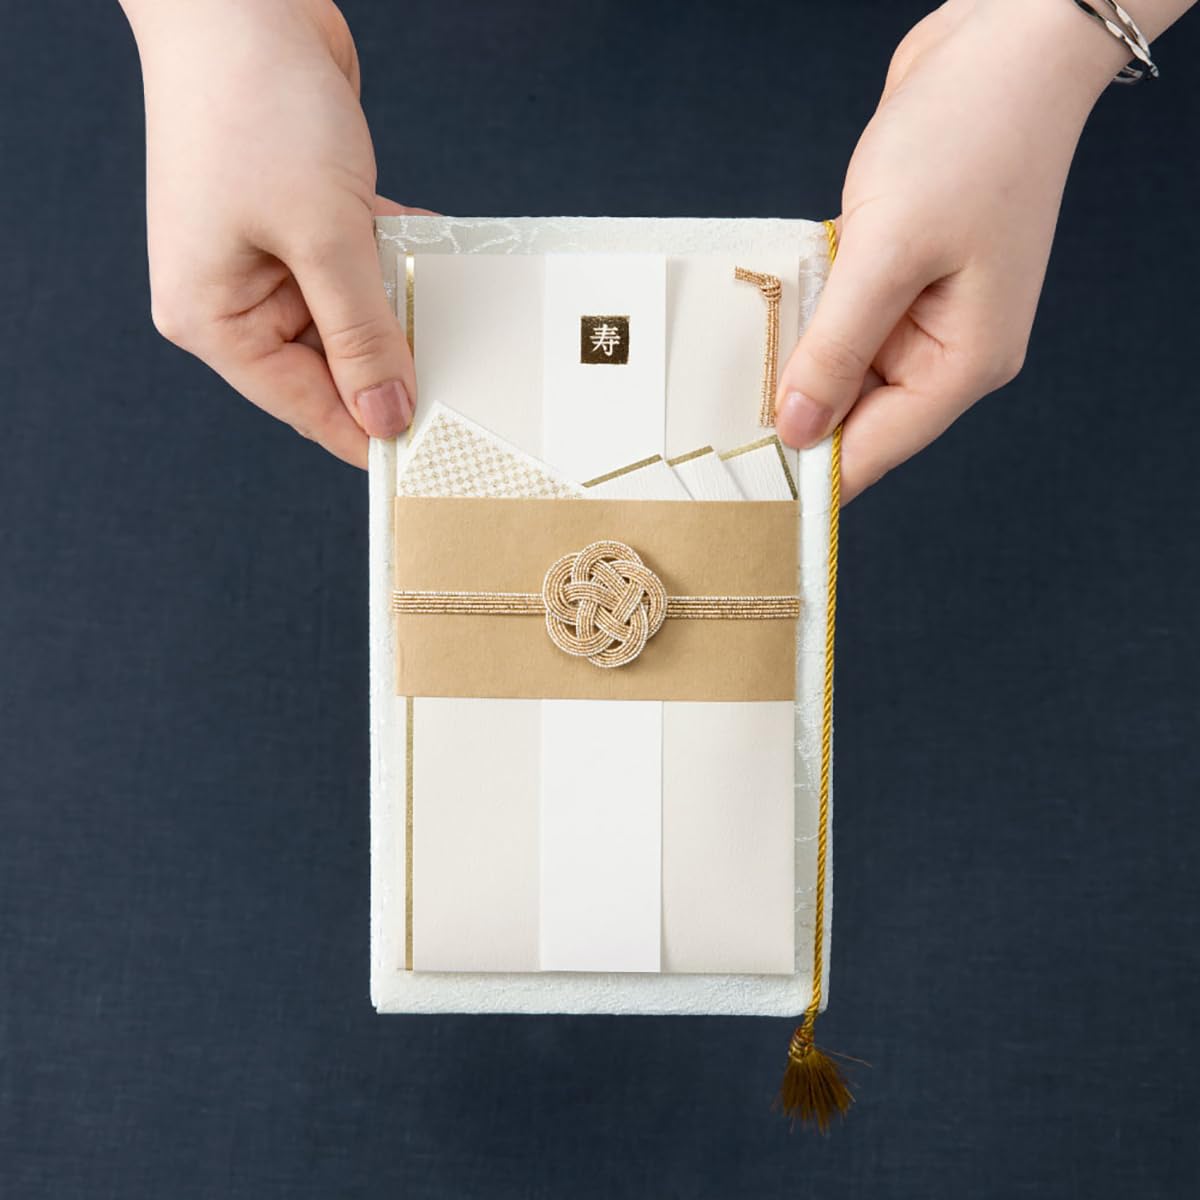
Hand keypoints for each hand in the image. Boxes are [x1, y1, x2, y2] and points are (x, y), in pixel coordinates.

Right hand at [121, 0, 425, 466]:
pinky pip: (358, 266)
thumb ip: (362, 333)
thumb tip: (387, 413)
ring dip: (398, 307)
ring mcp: (268, 257)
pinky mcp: (300, 221)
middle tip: (461, 384)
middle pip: (332, 365)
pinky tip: (427, 252)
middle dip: (392, 365)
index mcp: (213, 318)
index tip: (428, 456)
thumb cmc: (255, 106)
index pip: (304, 406)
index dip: (368, 432)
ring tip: (448, 314)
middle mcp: (235, 296)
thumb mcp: (322, 237)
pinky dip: (393, 260)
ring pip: (352, 316)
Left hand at [774, 0, 1132, 501]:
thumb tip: (800, 431)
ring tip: (731, 378)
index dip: (815, 474)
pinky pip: (842, 322)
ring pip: (844, 369)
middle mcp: (948, 350)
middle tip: (719, 430)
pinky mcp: (899, 278)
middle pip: (858, 415)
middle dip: (796, 416)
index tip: (750, 496)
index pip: (878, 447)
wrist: (1002, 46)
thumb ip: (837, 348)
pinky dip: (808, 320)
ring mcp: (924, 313)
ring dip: (796, 365)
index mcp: (965, 363)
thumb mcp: (888, 252)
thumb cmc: (968, 140)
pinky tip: (768, 318)